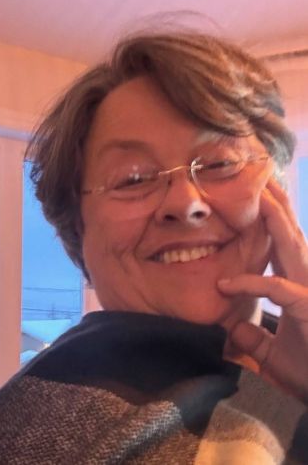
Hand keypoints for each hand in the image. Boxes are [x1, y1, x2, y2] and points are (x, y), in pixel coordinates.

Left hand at [218, 179, 307, 403]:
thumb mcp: (270, 352)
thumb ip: (252, 335)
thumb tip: (232, 327)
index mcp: (296, 285)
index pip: (281, 245)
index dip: (269, 221)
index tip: (255, 197)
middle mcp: (305, 282)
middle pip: (290, 235)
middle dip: (276, 204)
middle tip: (260, 175)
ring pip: (293, 248)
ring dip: (276, 220)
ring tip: (260, 194)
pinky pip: (278, 290)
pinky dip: (252, 285)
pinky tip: (227, 284)